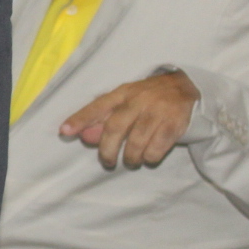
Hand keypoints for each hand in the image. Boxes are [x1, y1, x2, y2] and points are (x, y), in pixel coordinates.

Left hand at [61, 70, 200, 169]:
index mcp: (123, 93)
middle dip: (107, 150)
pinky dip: (149, 157)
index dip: (80, 119)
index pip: (97, 106)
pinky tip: (148, 157)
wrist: (184, 87)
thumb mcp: (125, 100)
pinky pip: (156, 148)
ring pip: (136, 142)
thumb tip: (85, 137)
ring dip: (130, 157)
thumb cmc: (147, 98)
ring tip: (131, 160)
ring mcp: (157, 111)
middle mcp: (138, 100)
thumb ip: (104, 117)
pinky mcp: (174, 124)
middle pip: (115, 128)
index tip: (64, 132)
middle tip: (107, 162)